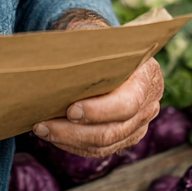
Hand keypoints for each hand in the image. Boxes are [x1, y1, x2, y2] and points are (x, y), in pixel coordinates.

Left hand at [34, 56, 163, 158]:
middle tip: (44, 125)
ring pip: (105, 145)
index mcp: (148, 76)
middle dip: (76, 131)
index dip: (99, 110)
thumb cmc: (100, 44)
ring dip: (69, 140)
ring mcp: (139, 125)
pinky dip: (74, 145)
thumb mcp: (97, 40)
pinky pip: (100, 150)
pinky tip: (53, 135)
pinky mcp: (126, 138)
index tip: (70, 109)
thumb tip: (57, 64)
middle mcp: (149, 104)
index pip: (128, 103)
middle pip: (114, 131)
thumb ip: (87, 51)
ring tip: (42, 129)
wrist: (110, 54)